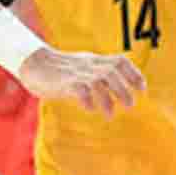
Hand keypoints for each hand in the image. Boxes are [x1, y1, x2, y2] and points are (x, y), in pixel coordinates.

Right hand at [16, 48, 144, 116]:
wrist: (33, 63)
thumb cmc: (59, 70)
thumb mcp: (82, 68)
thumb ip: (97, 75)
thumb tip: (114, 91)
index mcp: (94, 60)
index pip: (120, 61)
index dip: (133, 74)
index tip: (142, 89)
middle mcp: (88, 65)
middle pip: (112, 72)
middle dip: (124, 89)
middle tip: (130, 105)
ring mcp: (76, 73)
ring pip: (98, 81)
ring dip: (108, 98)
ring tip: (111, 113)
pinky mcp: (64, 82)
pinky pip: (79, 89)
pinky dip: (87, 99)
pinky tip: (89, 109)